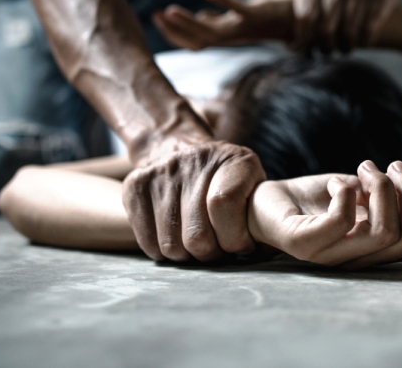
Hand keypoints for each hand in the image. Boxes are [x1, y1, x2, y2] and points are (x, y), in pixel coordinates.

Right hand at [122, 138, 265, 261]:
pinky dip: (162, 252)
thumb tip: (267, 250)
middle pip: (197, 235)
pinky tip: (175, 240)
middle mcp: (195, 161)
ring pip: (171, 245)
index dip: (233, 238)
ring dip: (186, 256)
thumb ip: (261, 212)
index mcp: (233, 160)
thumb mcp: (252, 182)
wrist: (177, 146)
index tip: (240, 247)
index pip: (224, 206)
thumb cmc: (226, 178)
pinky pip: (147, 241)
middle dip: (210, 254)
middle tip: (216, 251)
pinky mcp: (134, 186)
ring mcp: (161, 172)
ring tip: (196, 246)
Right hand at [152, 0, 294, 49]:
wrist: (301, 19)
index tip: (157, 19)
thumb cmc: (270, 18)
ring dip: (189, 22)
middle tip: (156, 15)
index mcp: (228, 36)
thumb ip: (221, 20)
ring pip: (213, 31)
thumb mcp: (240, 20)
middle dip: (176, 29)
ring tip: (169, 10)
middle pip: (200, 39)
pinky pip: (237, 9)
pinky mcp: (257, 13)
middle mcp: (235, 35)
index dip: (176, 34)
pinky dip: (222, 1)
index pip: (196, 41)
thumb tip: (203, 16)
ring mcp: (245, 26)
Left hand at [251, 160, 401, 267]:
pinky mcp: (304, 246)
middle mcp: (362, 259)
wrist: (262, 200)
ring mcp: (333, 257)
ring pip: (383, 233)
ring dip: (380, 188)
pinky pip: (340, 223)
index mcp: (380, 248)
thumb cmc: (315, 197)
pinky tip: (336, 183)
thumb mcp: (360, 185)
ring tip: (363, 169)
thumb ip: (391, 185)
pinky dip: (345, 192)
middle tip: (391, 167)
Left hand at [292, 0, 399, 53]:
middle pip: (326, 29)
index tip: (308, 51)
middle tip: (328, 52)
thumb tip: (291, 47)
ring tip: (346, 48)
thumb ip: (303, 17)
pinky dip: (365, 42)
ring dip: (346, 47)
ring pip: (349, 33)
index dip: (305, 40)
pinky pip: (369, 30)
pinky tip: (362, 42)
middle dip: (326, 47)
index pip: (306, 18)